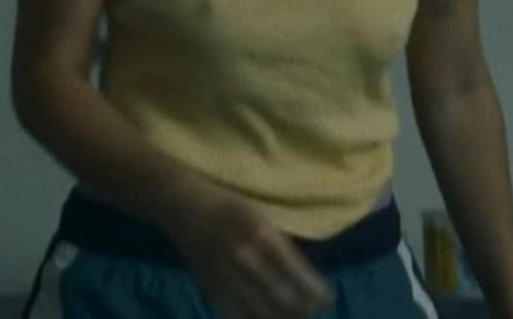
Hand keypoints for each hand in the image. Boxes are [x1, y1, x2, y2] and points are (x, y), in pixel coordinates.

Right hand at [176, 192, 333, 318]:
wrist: (184, 208)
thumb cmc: (229, 205)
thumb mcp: (261, 214)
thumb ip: (280, 242)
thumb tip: (305, 272)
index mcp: (262, 234)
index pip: (296, 272)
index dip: (315, 290)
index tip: (328, 299)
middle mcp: (246, 258)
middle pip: (282, 296)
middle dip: (303, 309)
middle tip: (314, 312)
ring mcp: (227, 277)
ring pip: (262, 310)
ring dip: (284, 318)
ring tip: (297, 318)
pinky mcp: (212, 290)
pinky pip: (237, 316)